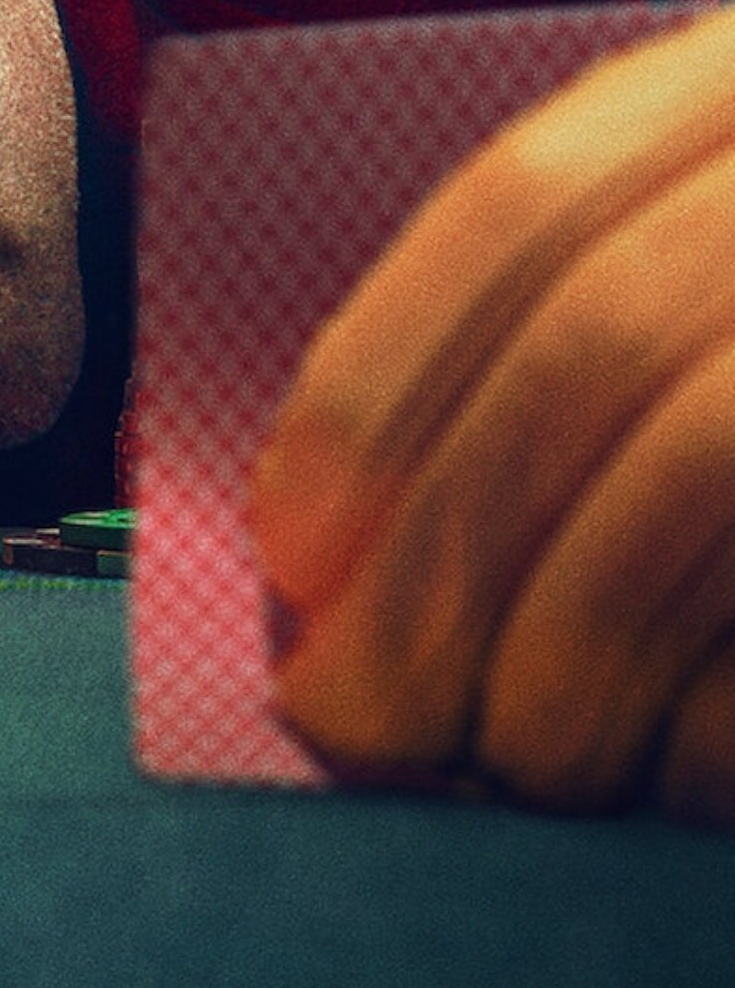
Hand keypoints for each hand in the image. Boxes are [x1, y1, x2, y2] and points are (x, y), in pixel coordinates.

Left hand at [247, 2, 734, 818]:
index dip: (380, 383)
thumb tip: (339, 560)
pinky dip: (727, 717)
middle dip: (453, 558)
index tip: (294, 553)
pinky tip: (680, 786)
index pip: (533, 200)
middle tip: (364, 724)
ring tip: (525, 767)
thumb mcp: (697, 304)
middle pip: (612, 347)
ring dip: (580, 645)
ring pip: (716, 452)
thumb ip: (571, 373)